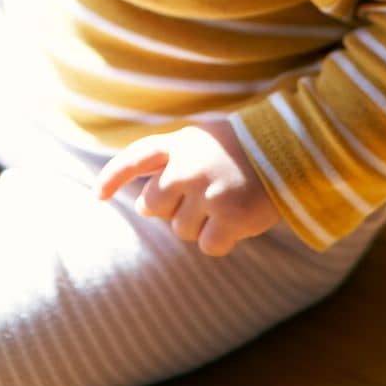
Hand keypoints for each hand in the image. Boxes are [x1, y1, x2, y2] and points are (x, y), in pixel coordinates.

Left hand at [95, 119, 281, 256]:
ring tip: (224, 202)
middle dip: (171, 209)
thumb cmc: (239, 149)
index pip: (134, 158)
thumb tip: (144, 207)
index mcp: (178, 143)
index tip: (98, 195)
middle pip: (153, 206)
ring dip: (200, 224)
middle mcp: (187, 167)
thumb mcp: (200, 140)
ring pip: (181, 230)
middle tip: (199, 199)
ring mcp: (208, 192)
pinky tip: (236, 221)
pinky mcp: (229, 216)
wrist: (287, 149)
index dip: (113, 177)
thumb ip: (170, 163)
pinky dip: (220, 240)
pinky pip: (207, 246)